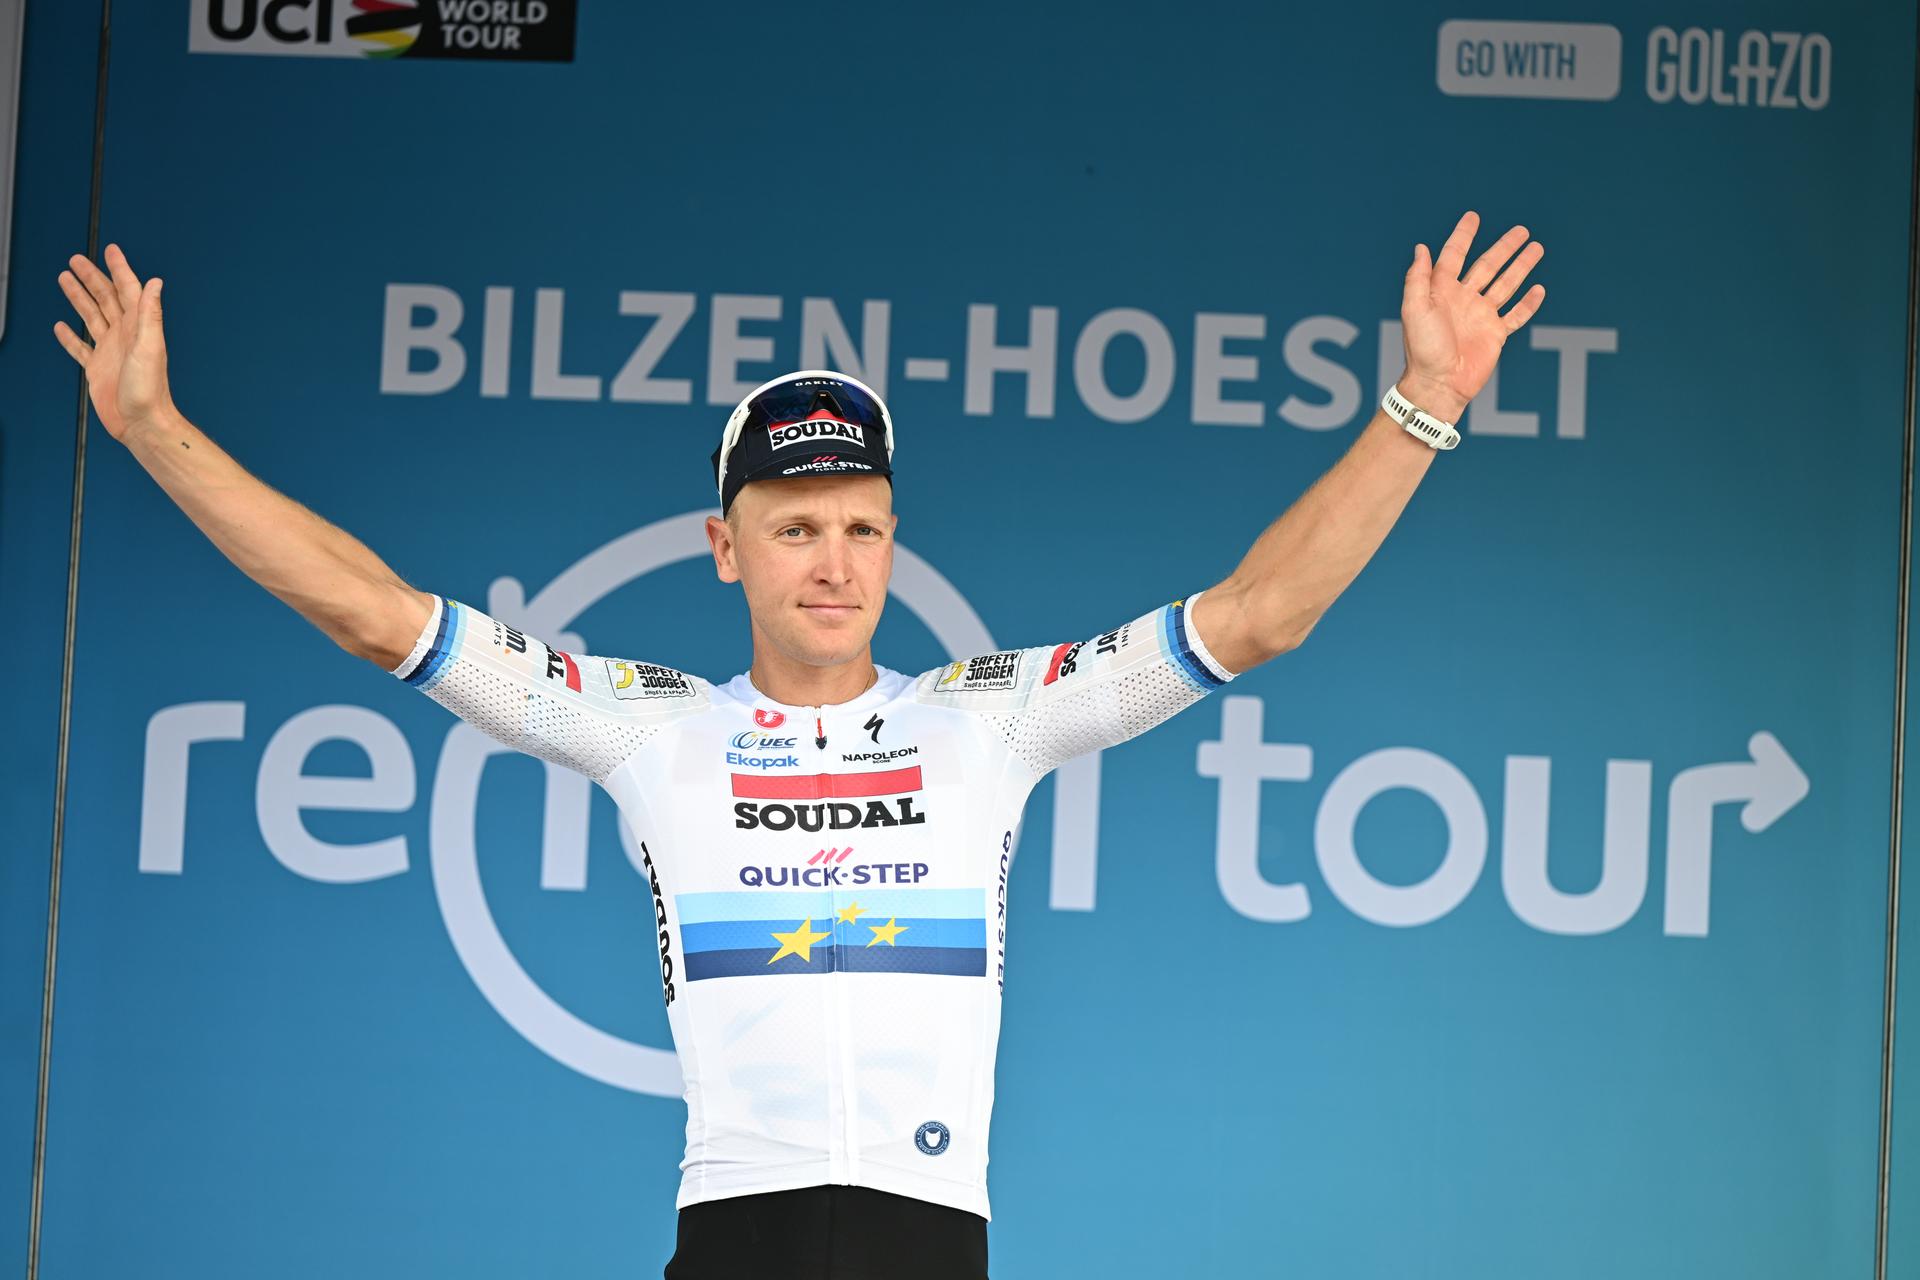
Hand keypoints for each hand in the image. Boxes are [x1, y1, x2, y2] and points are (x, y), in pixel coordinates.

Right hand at [52, 244, 175, 441]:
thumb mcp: (150, 347)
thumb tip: (156, 283)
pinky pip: (80, 348)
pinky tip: (60, 327)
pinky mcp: (97, 369)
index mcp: (138, 327)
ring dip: (78, 298)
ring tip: (65, 279)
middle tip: (76, 259)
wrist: (142, 424)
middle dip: (91, 277)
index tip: (111, 249)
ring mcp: (110, 351)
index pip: (127, 290)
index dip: (119, 268)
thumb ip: (150, 314)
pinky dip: (69, 337)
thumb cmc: (149, 390)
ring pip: (90, 317)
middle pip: (104, 298)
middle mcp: (124, 336)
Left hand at [1397, 211, 1544, 421]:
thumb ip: (1418, 279)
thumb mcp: (1414, 310)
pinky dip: (1528, 303)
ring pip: (1506, 285)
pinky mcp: (1495, 335)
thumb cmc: (1422, 349)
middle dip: (1504, 248)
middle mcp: (1463, 300)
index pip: (1454, 256)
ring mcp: (1481, 317)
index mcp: (1441, 291)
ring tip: (1537, 248)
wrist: (1439, 384)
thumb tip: (1421, 248)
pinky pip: (1516, 315)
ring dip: (1521, 267)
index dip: (1463, 236)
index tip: (1473, 216)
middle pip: (1488, 266)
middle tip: (1521, 230)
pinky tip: (1539, 289)